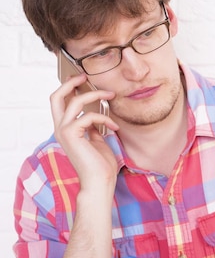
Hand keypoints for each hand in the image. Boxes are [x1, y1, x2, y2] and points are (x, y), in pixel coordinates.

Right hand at [50, 73, 118, 187]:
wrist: (100, 182)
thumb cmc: (100, 165)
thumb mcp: (97, 141)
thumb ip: (93, 128)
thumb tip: (96, 117)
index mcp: (66, 129)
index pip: (60, 102)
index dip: (69, 88)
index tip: (84, 80)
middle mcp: (60, 128)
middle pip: (55, 97)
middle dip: (70, 83)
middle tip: (85, 75)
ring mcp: (64, 132)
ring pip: (74, 102)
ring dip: (95, 95)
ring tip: (111, 95)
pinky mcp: (71, 135)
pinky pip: (88, 117)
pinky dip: (104, 118)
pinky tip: (114, 127)